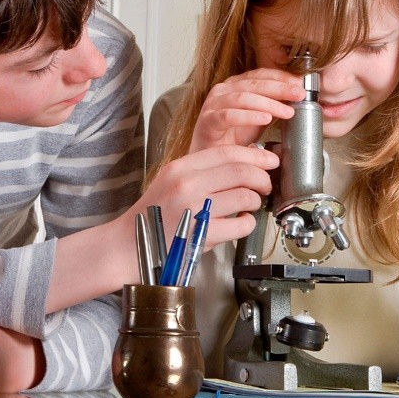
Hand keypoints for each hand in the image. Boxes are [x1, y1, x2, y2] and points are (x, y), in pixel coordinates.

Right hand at [138, 143, 279, 248]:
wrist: (129, 245)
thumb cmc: (154, 215)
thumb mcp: (170, 180)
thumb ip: (200, 170)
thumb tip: (241, 163)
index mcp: (180, 168)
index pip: (227, 152)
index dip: (255, 155)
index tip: (269, 160)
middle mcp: (188, 185)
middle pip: (242, 171)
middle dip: (262, 178)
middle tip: (266, 185)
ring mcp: (196, 211)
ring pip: (246, 197)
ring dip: (256, 202)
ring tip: (250, 206)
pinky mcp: (204, 236)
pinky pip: (242, 225)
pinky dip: (249, 224)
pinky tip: (241, 223)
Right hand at [189, 68, 304, 152]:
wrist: (211, 160)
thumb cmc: (232, 138)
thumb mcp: (259, 119)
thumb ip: (274, 107)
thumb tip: (297, 98)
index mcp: (235, 85)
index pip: (260, 74)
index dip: (281, 77)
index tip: (300, 84)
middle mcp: (223, 90)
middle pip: (254, 83)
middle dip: (280, 88)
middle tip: (299, 94)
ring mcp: (213, 104)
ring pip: (242, 97)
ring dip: (268, 103)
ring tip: (287, 111)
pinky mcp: (207, 121)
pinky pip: (228, 115)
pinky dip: (248, 116)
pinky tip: (265, 119)